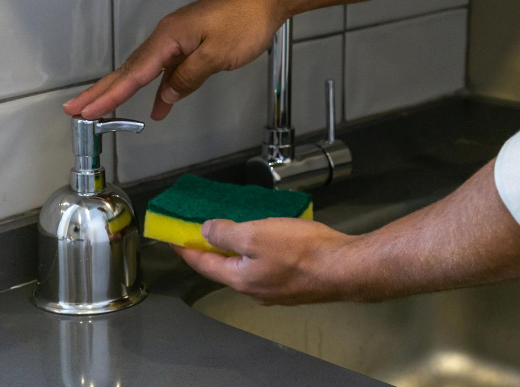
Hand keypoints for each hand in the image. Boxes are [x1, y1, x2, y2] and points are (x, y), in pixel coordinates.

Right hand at [63, 0, 282, 120]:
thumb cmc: (245, 21)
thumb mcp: (216, 55)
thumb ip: (188, 78)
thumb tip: (165, 96)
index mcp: (168, 37)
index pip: (134, 73)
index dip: (110, 95)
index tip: (88, 111)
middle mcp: (167, 36)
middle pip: (129, 69)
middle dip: (102, 91)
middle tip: (76, 109)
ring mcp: (178, 38)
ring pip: (144, 68)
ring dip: (123, 88)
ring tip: (100, 107)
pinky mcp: (190, 42)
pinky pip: (165, 67)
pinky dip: (157, 85)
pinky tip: (158, 102)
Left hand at [173, 218, 357, 305]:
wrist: (345, 268)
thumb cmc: (300, 251)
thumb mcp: (256, 234)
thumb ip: (226, 232)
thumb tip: (205, 231)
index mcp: (240, 278)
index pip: (203, 264)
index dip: (187, 248)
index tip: (174, 237)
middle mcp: (255, 290)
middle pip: (226, 267)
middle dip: (214, 248)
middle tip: (206, 227)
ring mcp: (277, 291)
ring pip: (249, 267)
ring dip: (240, 250)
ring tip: (241, 228)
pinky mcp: (296, 285)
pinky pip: (270, 267)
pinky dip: (262, 252)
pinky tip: (273, 239)